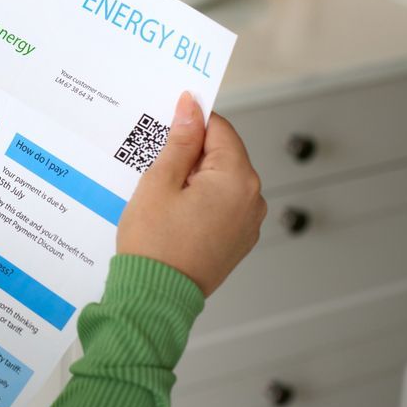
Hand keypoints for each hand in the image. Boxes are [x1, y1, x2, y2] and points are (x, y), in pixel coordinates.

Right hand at [117, 92, 265, 296]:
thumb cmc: (154, 244)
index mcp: (236, 179)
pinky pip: (221, 205)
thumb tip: (191, 109)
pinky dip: (199, 200)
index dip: (192, 121)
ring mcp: (248, 223)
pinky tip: (172, 211)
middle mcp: (252, 200)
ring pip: (220, 180)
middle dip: (190, 152)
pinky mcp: (237, 240)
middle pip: (222, 154)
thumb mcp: (160, 182)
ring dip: (193, 177)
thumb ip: (180, 141)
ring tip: (161, 192)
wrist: (155, 297)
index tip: (168, 121)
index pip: (219, 129)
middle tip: (155, 163)